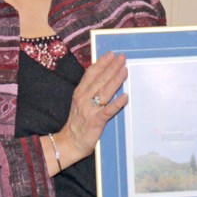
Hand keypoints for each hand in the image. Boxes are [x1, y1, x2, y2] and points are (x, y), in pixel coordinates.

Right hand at [55, 51, 128, 168]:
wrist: (70, 142)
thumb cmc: (78, 122)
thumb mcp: (80, 102)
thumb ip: (90, 90)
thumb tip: (104, 76)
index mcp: (80, 92)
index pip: (91, 74)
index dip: (101, 63)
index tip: (111, 54)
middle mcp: (84, 98)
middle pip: (100, 80)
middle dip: (112, 67)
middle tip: (122, 58)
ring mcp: (90, 110)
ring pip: (104, 92)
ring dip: (116, 80)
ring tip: (125, 70)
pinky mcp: (96, 122)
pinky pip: (108, 111)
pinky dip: (117, 103)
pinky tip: (125, 97)